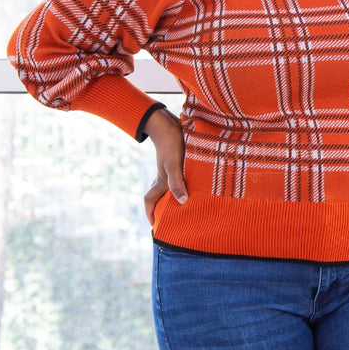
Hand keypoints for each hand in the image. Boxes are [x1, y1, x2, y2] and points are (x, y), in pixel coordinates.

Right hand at [143, 107, 187, 224]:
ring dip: (178, 196)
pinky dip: (186, 185)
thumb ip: (177, 183)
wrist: (170, 124)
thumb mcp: (174, 165)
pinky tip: (199, 186)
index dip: (151, 214)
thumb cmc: (171, 145)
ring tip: (190, 206)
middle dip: (166, 209)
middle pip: (161, 197)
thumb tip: (183, 202)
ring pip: (172, 187)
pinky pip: (181, 178)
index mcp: (160, 181)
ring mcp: (171, 170)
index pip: (150, 201)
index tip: (154, 225)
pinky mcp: (179, 162)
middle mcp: (164, 177)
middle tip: (176, 220)